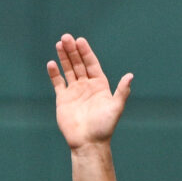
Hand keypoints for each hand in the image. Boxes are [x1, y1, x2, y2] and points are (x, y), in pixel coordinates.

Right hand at [47, 34, 132, 149]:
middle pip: (78, 64)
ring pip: (68, 70)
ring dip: (64, 57)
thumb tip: (130, 75)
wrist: (88, 142)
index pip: (92, 64)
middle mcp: (87, 85)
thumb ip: (122, 91)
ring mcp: (74, 91)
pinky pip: (58, 83)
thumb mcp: (116, 108)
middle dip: (72, 51)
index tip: (80, 41)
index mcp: (100, 85)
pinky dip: (54, 74)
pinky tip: (51, 63)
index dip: (86, 52)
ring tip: (59, 44)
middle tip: (66, 37)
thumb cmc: (104, 127)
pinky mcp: (63, 99)